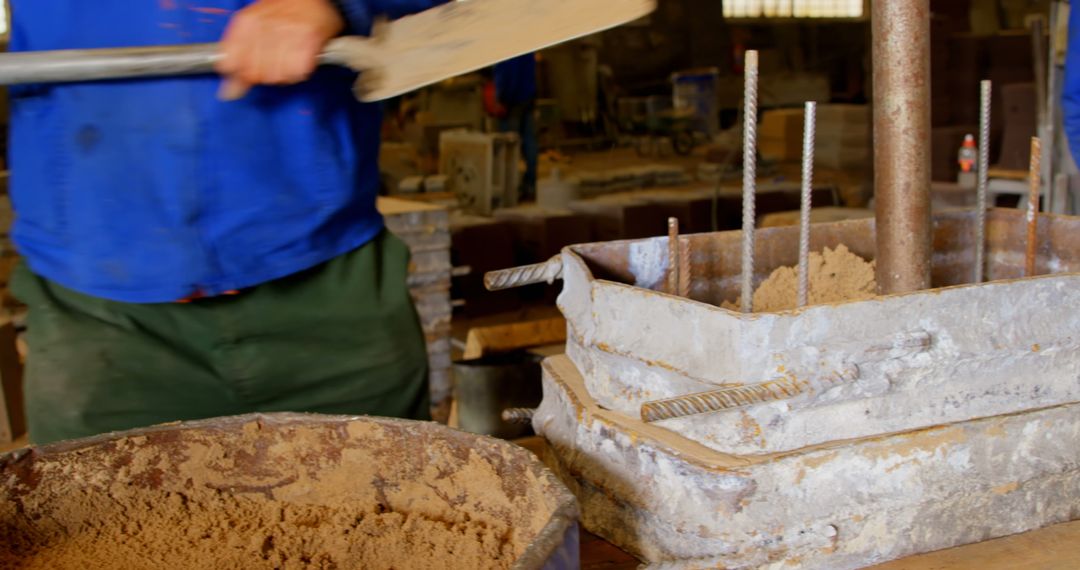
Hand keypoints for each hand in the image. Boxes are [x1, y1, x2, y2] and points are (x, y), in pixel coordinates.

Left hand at [217, 0, 345, 99]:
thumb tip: (229, 93)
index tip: (250, 71)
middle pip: (256, 74)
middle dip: (265, 75)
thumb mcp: (253, 31)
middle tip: (274, 62)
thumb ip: (237, 62)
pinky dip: (299, 72)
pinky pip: (297, 72)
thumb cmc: (281, 16)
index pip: (231, 64)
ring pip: (277, 76)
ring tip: (289, 59)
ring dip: (284, 74)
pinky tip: (300, 59)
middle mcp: (264, 25)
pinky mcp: (308, 39)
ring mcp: (287, 31)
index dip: (241, 74)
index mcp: (246, 22)